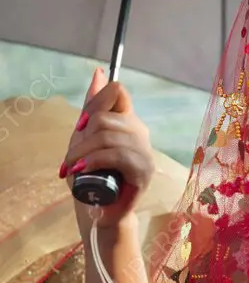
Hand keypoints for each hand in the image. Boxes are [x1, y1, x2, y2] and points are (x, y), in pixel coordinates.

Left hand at [61, 67, 154, 229]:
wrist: (100, 210)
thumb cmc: (93, 175)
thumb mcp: (86, 137)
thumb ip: (93, 106)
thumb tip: (98, 73)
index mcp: (127, 120)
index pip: (117, 92)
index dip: (95, 104)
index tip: (81, 127)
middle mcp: (139, 132)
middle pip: (107, 116)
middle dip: (81, 137)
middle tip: (70, 159)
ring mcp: (144, 151)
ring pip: (108, 136)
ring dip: (82, 153)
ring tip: (72, 168)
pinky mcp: (143, 170)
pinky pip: (117, 155)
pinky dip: (95, 161)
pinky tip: (85, 170)